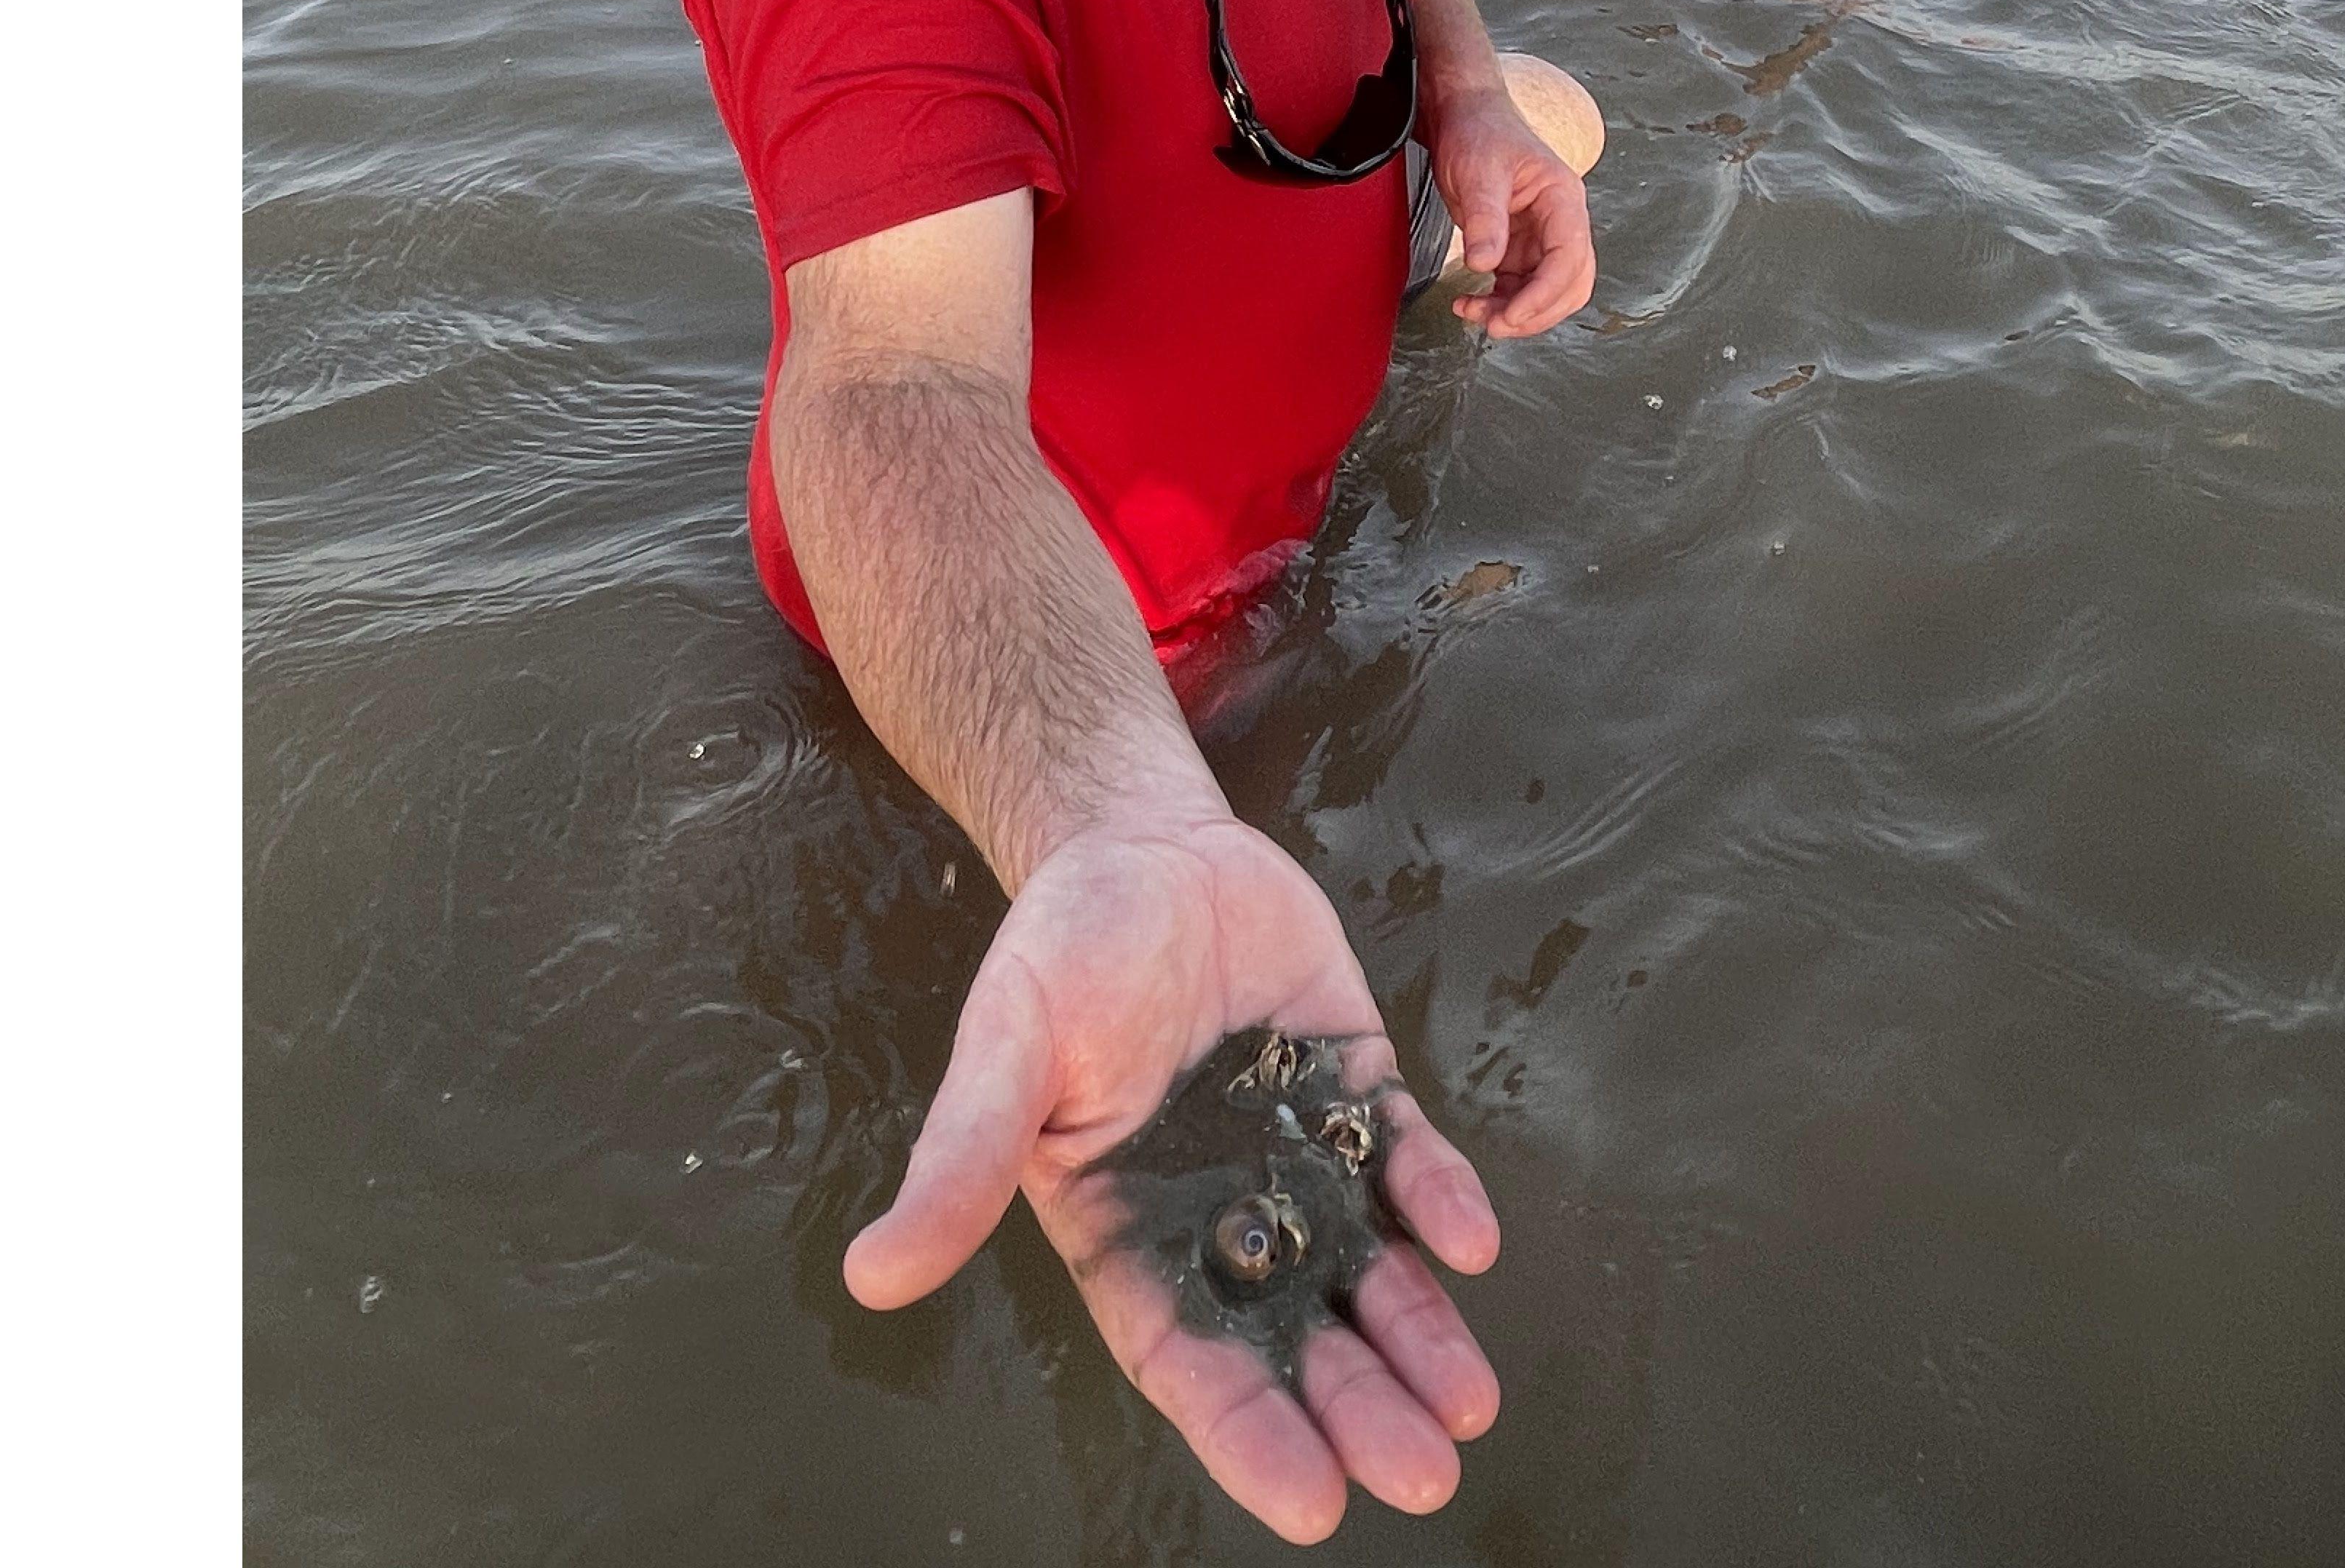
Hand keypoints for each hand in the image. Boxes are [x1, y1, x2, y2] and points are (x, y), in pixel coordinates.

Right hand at [842, 817, 1502, 1542]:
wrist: (1137, 845)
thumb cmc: (1059, 949)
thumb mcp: (1006, 1045)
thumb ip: (962, 1159)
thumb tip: (873, 1274)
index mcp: (1130, 1234)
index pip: (1192, 1359)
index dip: (1249, 1430)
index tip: (1311, 1499)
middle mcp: (1223, 1213)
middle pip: (1298, 1334)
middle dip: (1361, 1406)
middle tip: (1424, 1473)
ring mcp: (1296, 1152)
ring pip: (1368, 1267)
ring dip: (1421, 1333)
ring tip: (1470, 1402)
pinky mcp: (1352, 1084)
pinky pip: (1407, 1158)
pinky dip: (1440, 1201)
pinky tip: (1471, 1240)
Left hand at [1428, 85, 1595, 338]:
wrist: (1462, 115)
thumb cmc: (1478, 131)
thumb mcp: (1478, 172)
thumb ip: (1485, 219)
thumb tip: (1485, 265)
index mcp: (1562, 199)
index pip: (1569, 258)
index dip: (1544, 294)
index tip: (1511, 315)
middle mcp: (1559, 222)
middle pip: (1569, 284)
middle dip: (1535, 312)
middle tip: (1494, 325)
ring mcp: (1540, 237)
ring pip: (1545, 292)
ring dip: (1515, 312)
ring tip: (1472, 312)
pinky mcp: (1518, 246)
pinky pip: (1520, 287)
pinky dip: (1500, 302)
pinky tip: (1471, 302)